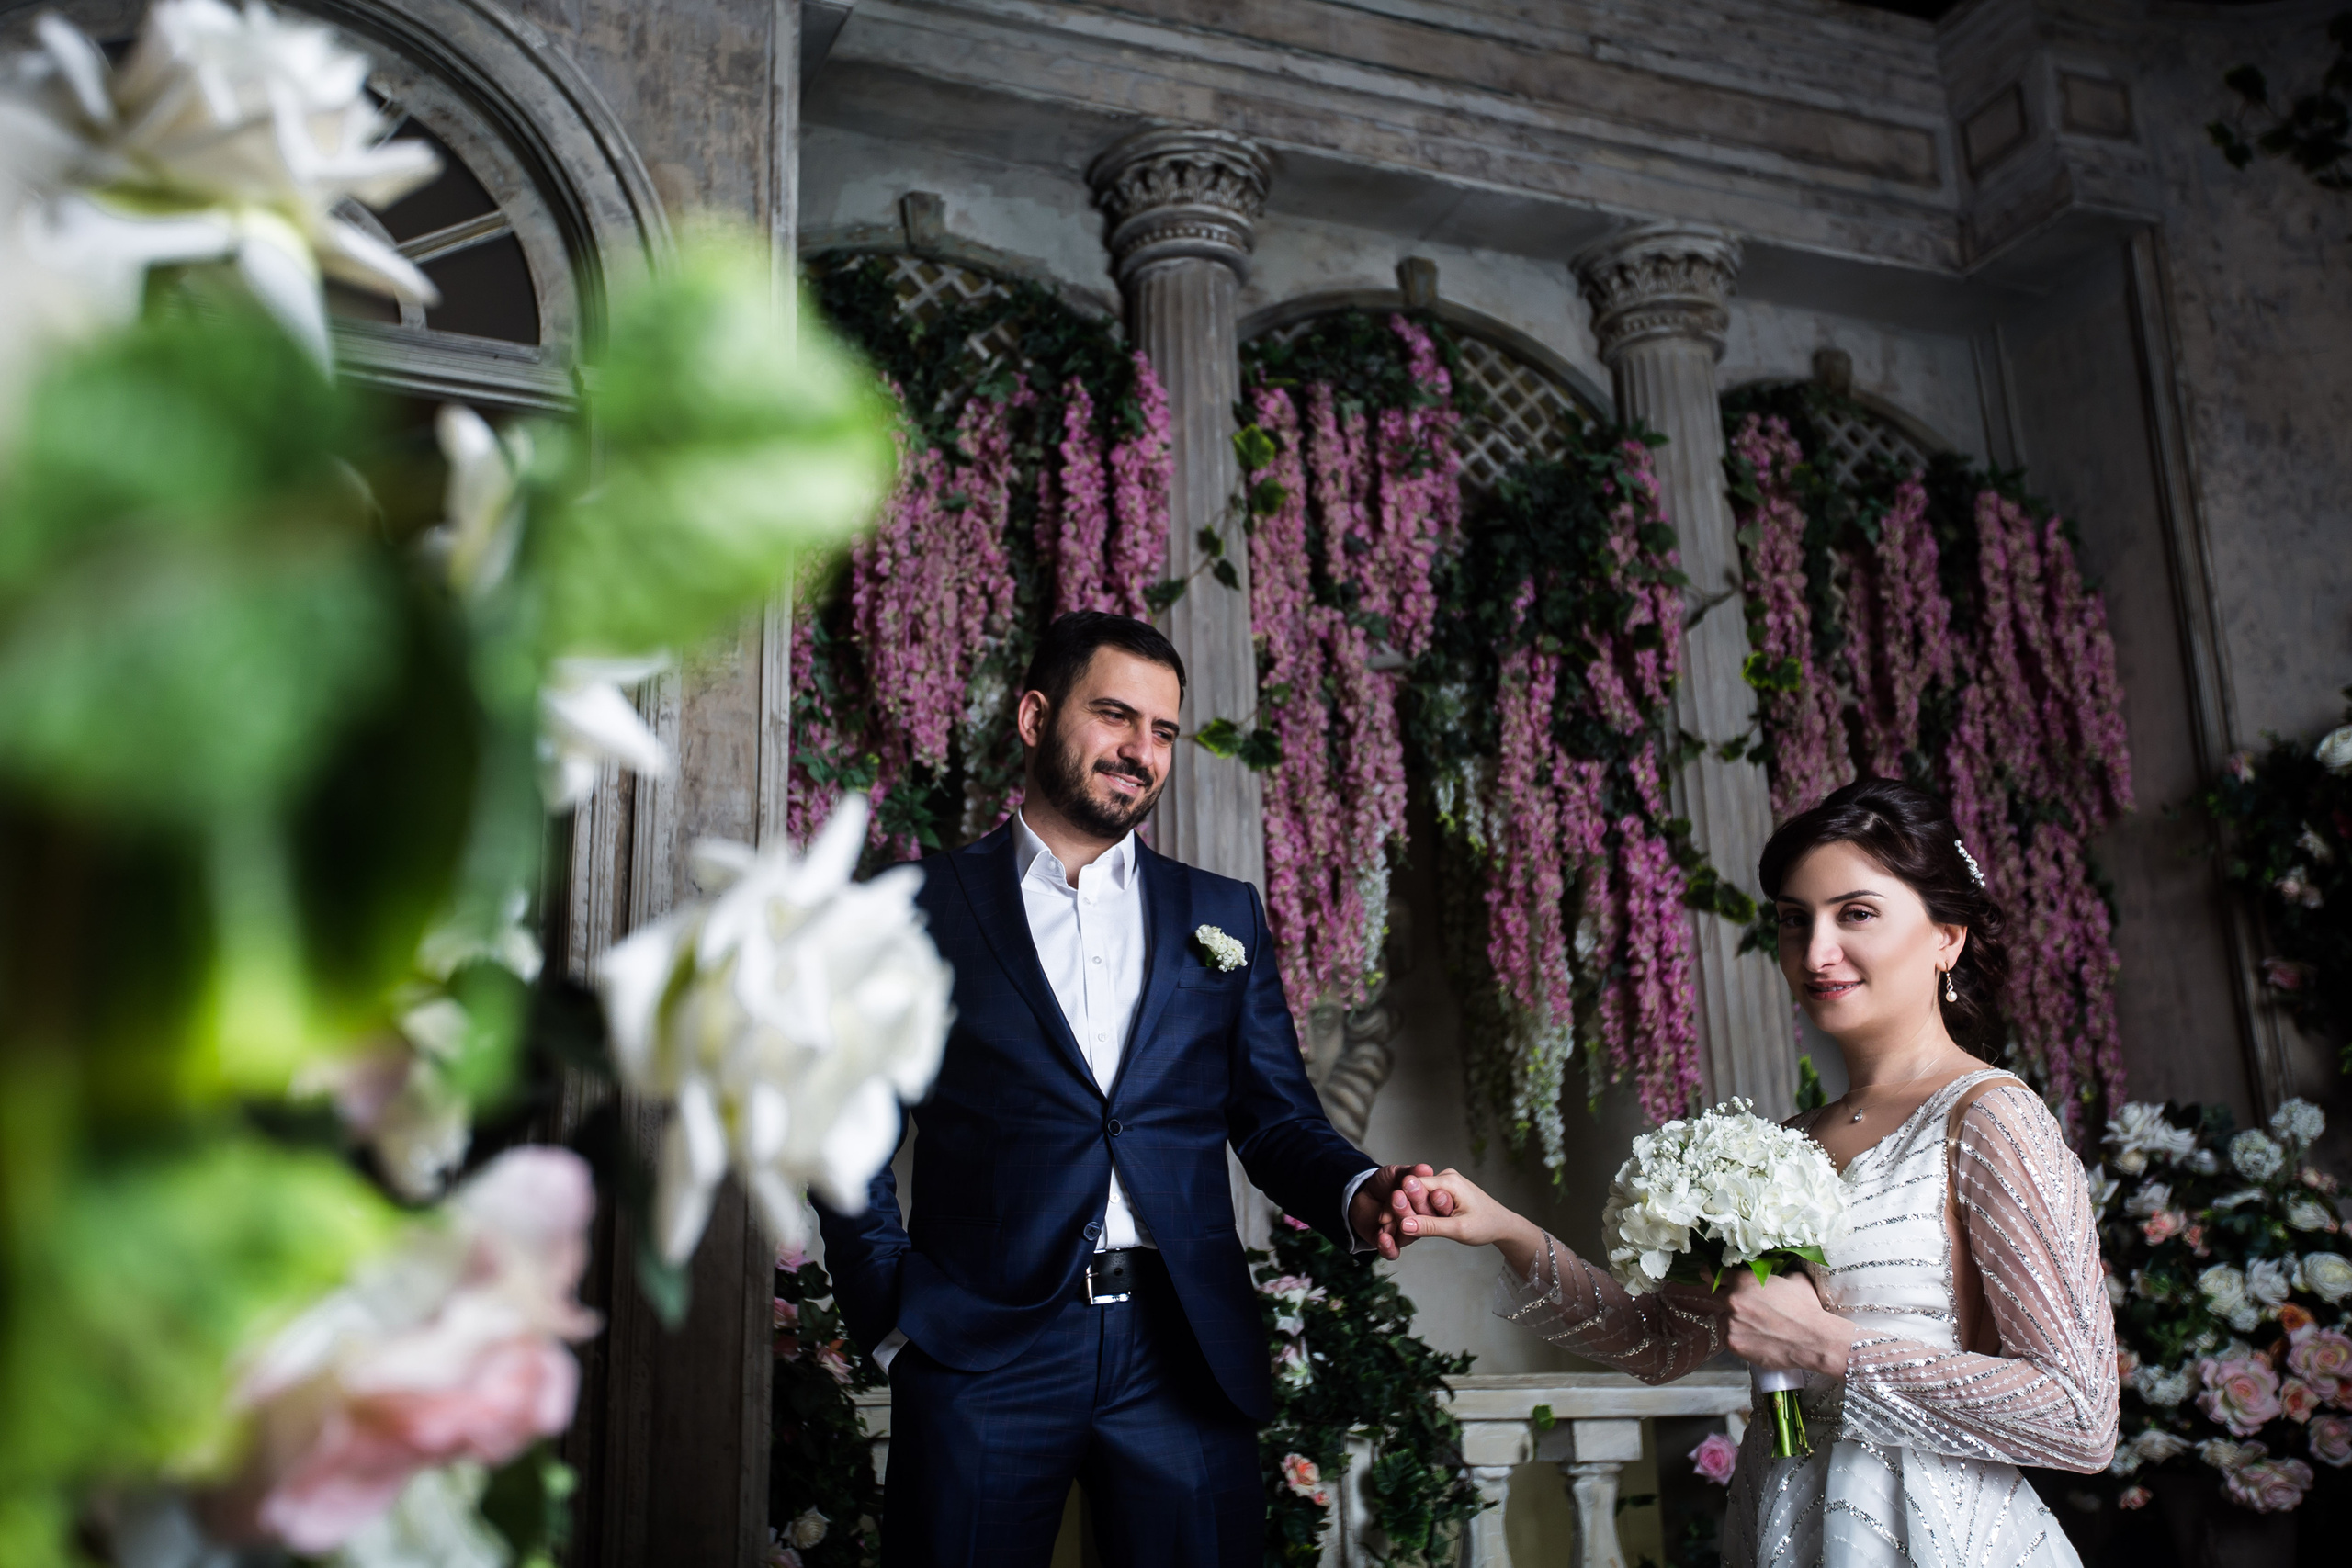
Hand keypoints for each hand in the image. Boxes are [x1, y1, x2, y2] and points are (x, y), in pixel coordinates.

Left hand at [1350, 1163, 1450, 1259]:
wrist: (1362, 1196)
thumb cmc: (1385, 1185)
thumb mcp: (1396, 1174)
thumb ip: (1411, 1172)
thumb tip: (1426, 1169)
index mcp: (1427, 1206)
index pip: (1438, 1205)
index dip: (1438, 1199)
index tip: (1435, 1191)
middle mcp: (1419, 1223)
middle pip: (1424, 1219)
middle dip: (1417, 1204)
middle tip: (1406, 1190)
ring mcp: (1405, 1235)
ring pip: (1408, 1233)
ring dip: (1401, 1218)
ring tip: (1394, 1201)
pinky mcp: (1390, 1245)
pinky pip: (1392, 1252)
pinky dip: (1388, 1246)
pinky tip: (1383, 1236)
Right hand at [1394, 1168, 1544, 1278]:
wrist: (1503, 1225)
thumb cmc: (1486, 1226)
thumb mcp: (1458, 1230)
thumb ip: (1430, 1227)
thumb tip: (1403, 1224)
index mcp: (1449, 1180)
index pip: (1413, 1186)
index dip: (1397, 1203)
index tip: (1385, 1221)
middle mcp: (1446, 1175)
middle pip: (1414, 1189)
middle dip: (1403, 1209)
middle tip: (1390, 1228)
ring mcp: (1446, 1181)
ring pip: (1418, 1195)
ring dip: (1411, 1211)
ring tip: (1405, 1229)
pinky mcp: (1446, 1190)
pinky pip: (1426, 1198)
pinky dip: (1419, 1211)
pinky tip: (1415, 1224)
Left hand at [1681, 1266, 1856, 1377]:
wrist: (1813, 1340)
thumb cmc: (1806, 1308)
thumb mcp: (1792, 1278)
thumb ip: (1772, 1273)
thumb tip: (1768, 1269)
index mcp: (1743, 1280)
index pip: (1713, 1274)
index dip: (1712, 1275)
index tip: (1709, 1277)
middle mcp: (1732, 1300)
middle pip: (1719, 1297)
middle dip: (1731, 1301)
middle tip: (1748, 1308)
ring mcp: (1731, 1322)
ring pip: (1724, 1319)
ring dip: (1735, 1321)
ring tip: (1757, 1327)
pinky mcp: (1733, 1343)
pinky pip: (1729, 1337)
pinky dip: (1739, 1338)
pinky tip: (1757, 1338)